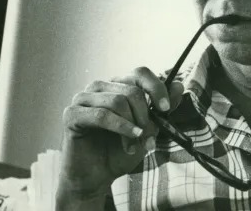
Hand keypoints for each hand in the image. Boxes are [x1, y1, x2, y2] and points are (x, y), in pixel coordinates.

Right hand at [57, 67, 183, 205]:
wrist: (98, 177)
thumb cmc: (120, 151)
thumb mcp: (148, 129)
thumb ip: (161, 108)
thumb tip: (179, 85)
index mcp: (118, 86)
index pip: (140, 73)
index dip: (156, 88)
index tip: (166, 108)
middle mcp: (100, 87)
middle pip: (132, 90)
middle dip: (146, 116)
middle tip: (149, 136)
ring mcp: (83, 98)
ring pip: (118, 101)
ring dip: (133, 126)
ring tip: (136, 145)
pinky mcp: (72, 114)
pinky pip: (101, 115)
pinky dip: (120, 127)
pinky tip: (129, 140)